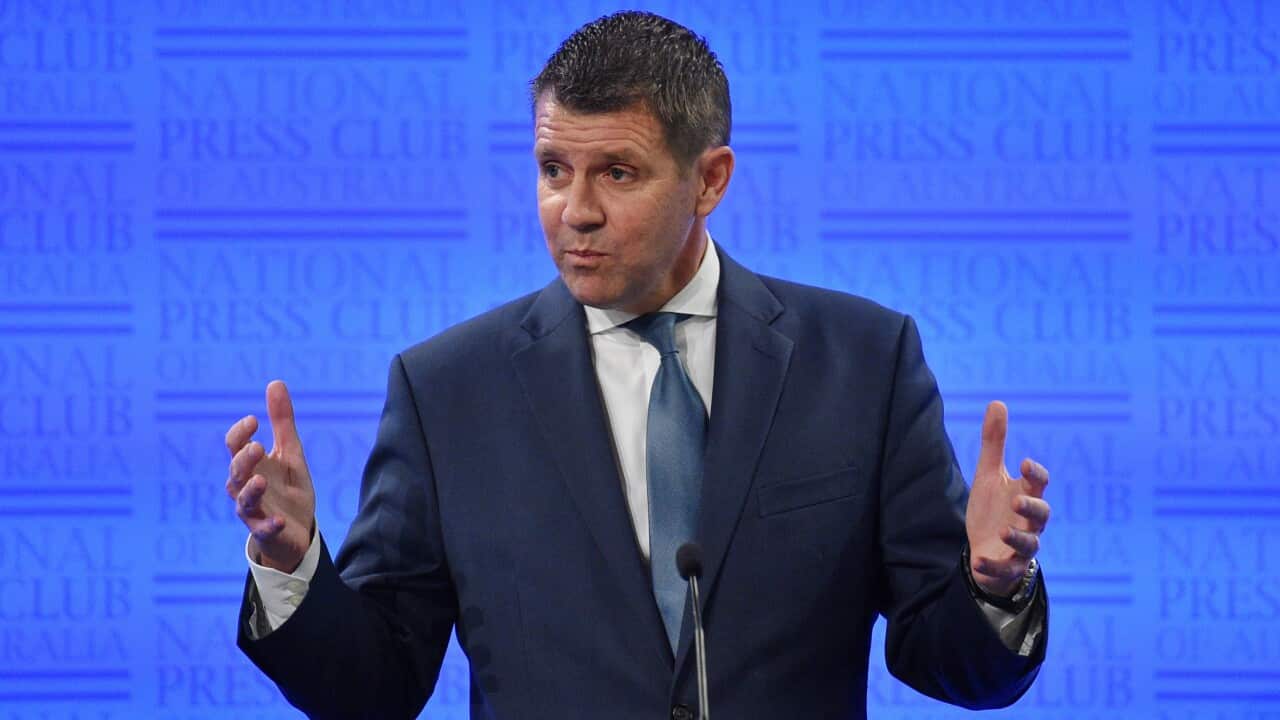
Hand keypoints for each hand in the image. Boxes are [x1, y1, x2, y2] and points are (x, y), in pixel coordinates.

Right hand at [224, 380, 315, 572]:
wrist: (297, 529)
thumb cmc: (287, 487)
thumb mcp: (290, 452)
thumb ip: (282, 421)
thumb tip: (275, 382)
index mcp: (250, 464)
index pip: (235, 445)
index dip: (241, 432)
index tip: (255, 420)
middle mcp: (245, 486)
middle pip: (236, 471)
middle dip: (244, 460)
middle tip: (256, 447)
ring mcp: (254, 510)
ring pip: (243, 501)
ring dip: (251, 490)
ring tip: (260, 480)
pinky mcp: (266, 531)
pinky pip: (264, 529)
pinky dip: (270, 525)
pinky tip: (280, 521)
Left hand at [964, 401, 1050, 597]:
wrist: (986, 546)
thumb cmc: (993, 508)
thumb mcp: (989, 474)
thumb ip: (994, 443)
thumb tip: (997, 402)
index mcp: (1025, 495)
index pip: (1039, 483)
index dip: (1035, 474)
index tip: (1024, 463)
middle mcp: (1028, 521)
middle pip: (1042, 515)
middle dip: (1032, 508)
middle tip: (1017, 501)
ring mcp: (1021, 546)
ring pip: (1030, 545)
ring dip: (1018, 539)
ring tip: (1002, 532)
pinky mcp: (1008, 567)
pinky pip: (1005, 569)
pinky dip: (993, 566)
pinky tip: (978, 561)